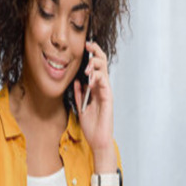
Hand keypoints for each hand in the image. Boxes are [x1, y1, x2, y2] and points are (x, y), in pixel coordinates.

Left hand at [74, 40, 114, 156]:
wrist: (98, 141)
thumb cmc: (92, 127)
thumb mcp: (81, 108)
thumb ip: (80, 94)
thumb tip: (77, 82)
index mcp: (96, 89)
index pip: (96, 68)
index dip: (92, 55)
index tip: (85, 46)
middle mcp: (103, 88)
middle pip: (102, 64)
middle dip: (96, 52)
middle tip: (88, 44)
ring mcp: (106, 93)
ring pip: (104, 71)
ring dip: (95, 65)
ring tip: (87, 67)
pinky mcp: (108, 99)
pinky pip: (105, 84)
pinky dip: (98, 78)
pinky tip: (91, 78)